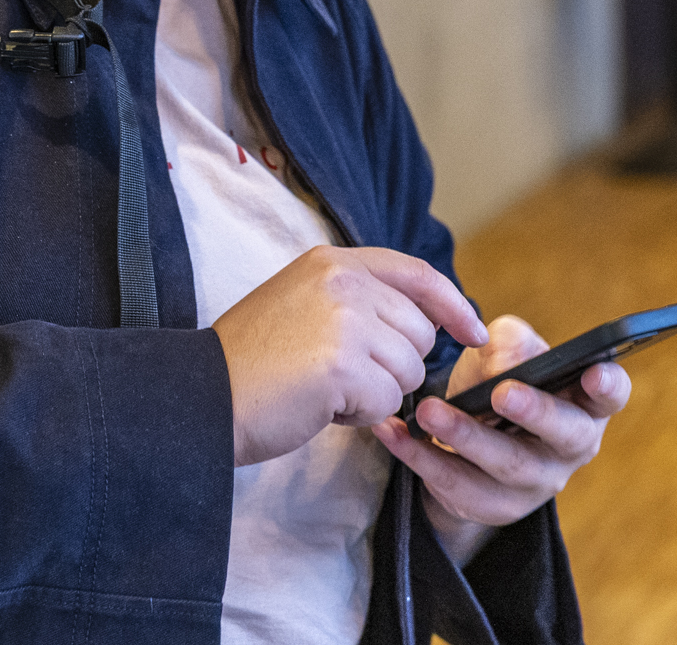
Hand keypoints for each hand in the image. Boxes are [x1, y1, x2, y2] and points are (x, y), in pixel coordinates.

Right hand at [213, 247, 488, 466]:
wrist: (203, 394)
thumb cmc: (251, 362)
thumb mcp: (302, 304)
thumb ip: (356, 300)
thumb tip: (425, 323)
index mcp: (330, 261)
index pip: (415, 274)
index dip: (451, 304)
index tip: (473, 332)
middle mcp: (341, 281)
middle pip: (419, 331)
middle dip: (393, 365)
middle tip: (339, 373)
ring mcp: (344, 320)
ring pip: (408, 369)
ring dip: (376, 392)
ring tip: (324, 387)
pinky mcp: (343, 363)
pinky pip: (388, 400)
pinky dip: (361, 414)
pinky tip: (321, 404)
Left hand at [370, 315, 630, 556]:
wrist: (463, 434)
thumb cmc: (495, 380)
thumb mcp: (502, 351)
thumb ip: (508, 342)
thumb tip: (500, 363)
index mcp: (583, 401)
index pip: (609, 394)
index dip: (607, 384)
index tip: (594, 371)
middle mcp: (570, 446)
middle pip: (565, 434)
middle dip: (535, 413)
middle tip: (502, 394)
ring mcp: (536, 483)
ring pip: (506, 464)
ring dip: (465, 437)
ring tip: (427, 411)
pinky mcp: (494, 506)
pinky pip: (457, 486)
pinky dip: (420, 457)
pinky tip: (392, 431)